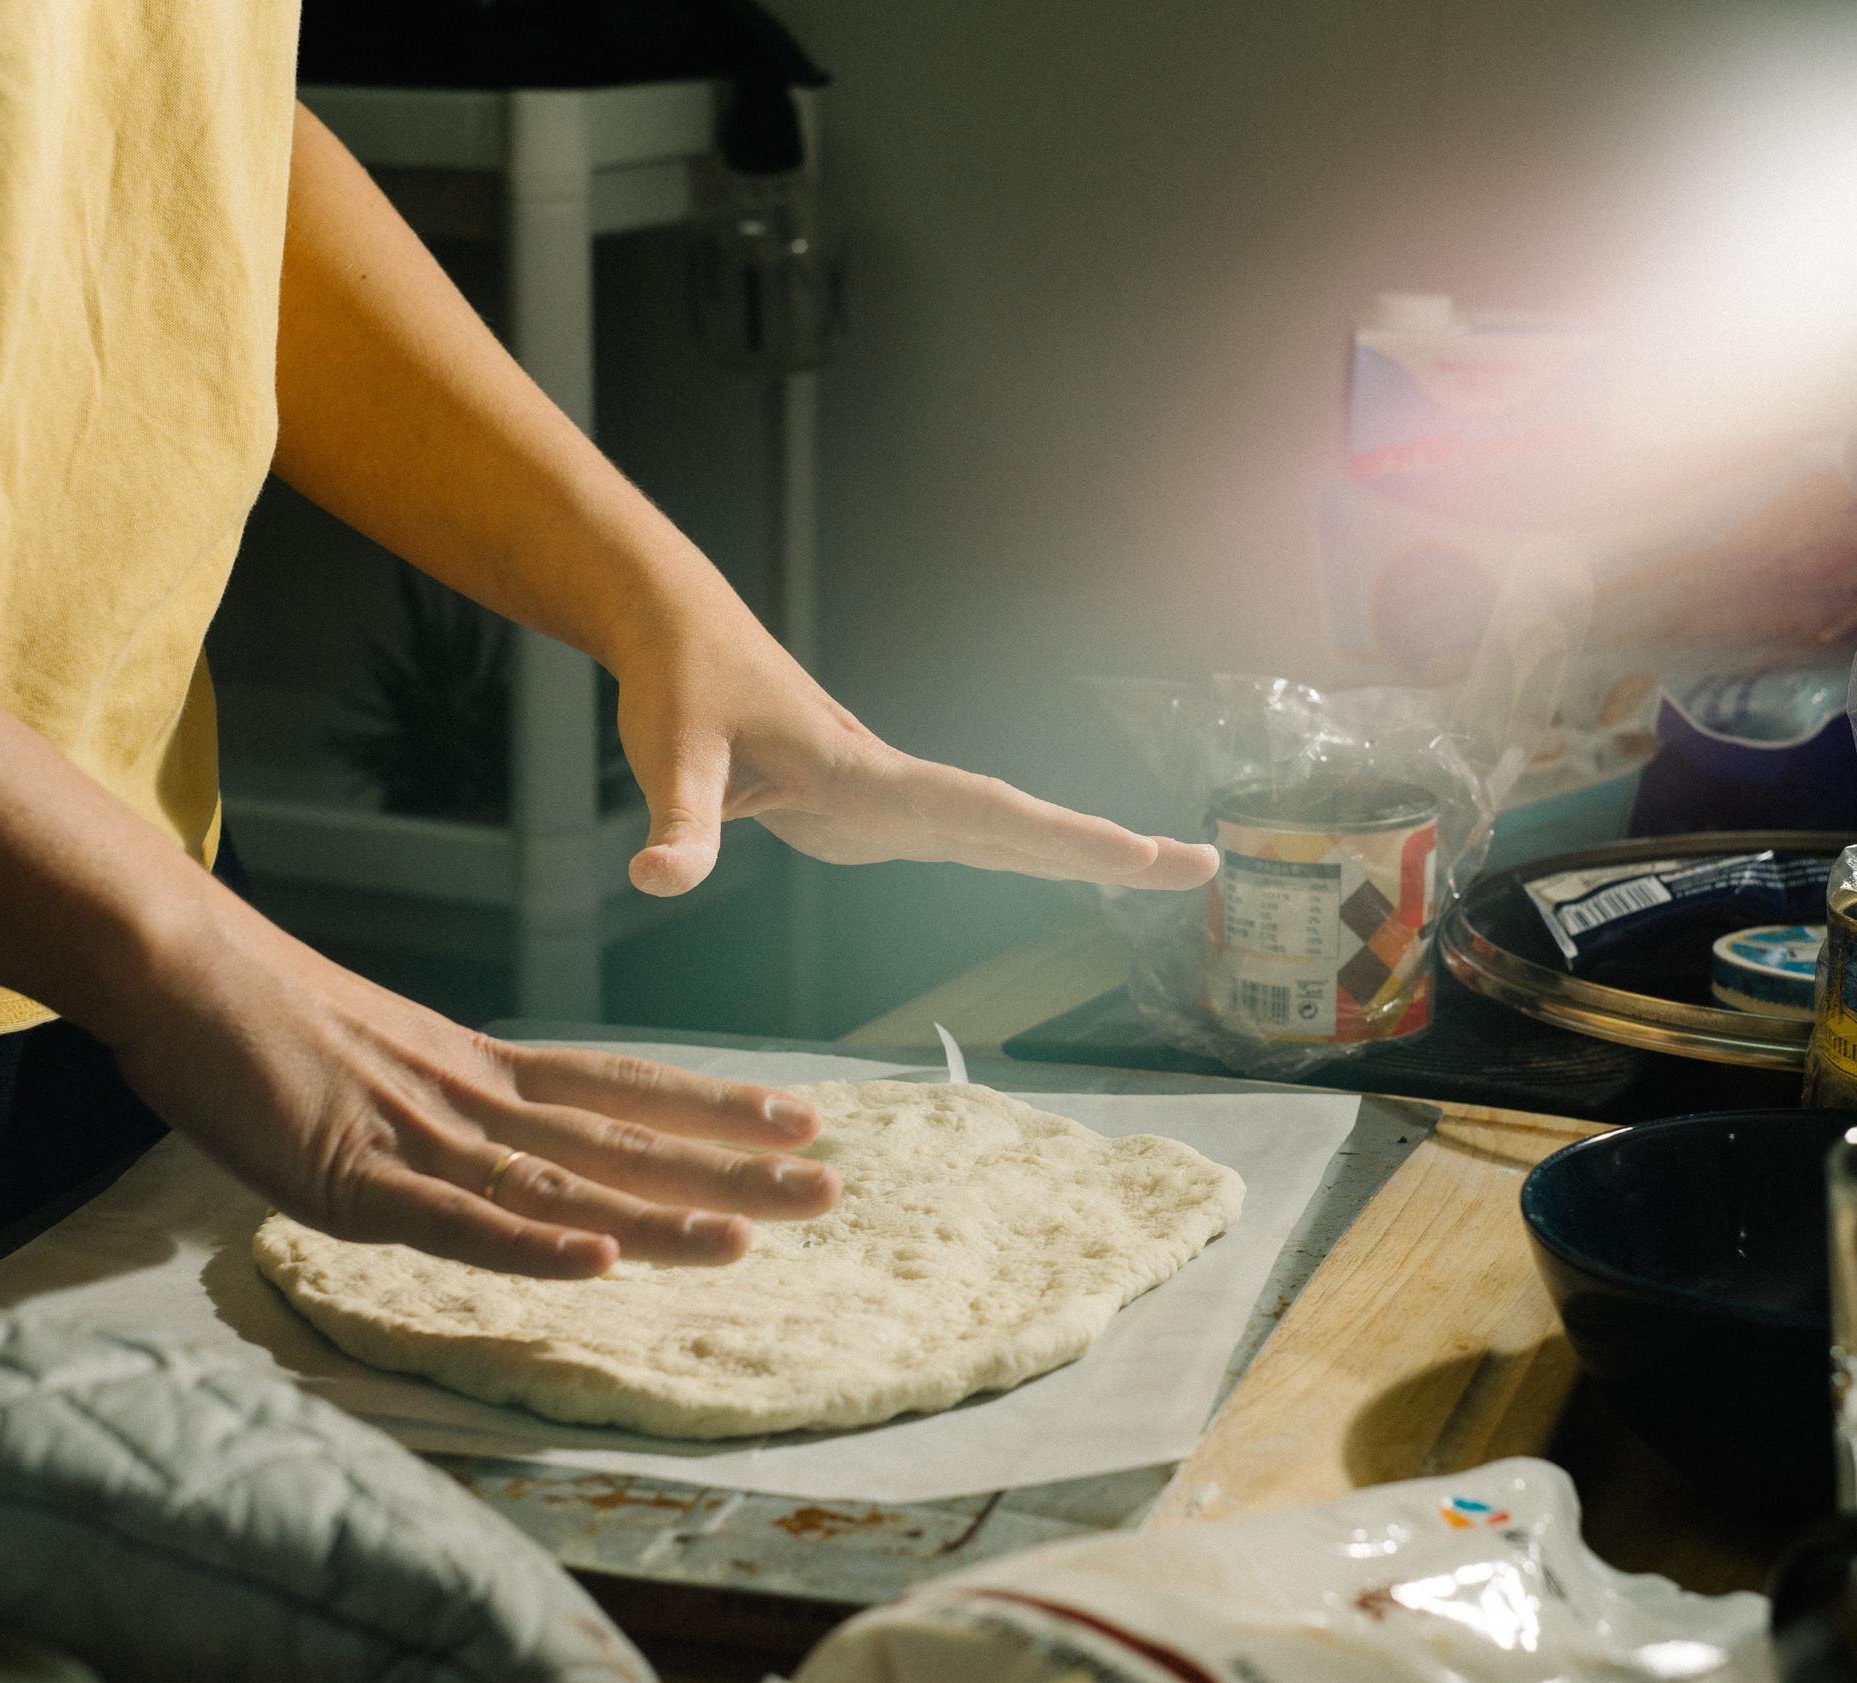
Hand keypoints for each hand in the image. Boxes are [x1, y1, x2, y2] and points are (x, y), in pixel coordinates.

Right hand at [104, 895, 840, 1279]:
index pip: (627, 1089)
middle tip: (829, 1184)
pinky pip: (456, 1223)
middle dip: (729, 1167)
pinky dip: (529, 1246)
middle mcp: (476, 1100)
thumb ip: (451, 1116)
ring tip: (748, 1235)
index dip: (717, 1106)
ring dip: (658, 1214)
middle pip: (623, 1139)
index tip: (803, 1117)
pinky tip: (598, 1263)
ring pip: (562, 1185)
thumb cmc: (271, 1019)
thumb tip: (503, 1158)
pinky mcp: (355, 1180)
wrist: (178, 969)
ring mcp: (421, 1140)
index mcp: (486, 1071)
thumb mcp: (385, 1067)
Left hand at [614, 597, 1217, 898]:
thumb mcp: (671, 754)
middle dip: (1108, 850)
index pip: (982, 813)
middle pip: (1018, 823)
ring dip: (1079, 852)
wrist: (678, 628)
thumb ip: (678, 825)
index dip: (1064, 840)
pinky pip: (965, 835)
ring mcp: (889, 799)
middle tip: (1199, 870)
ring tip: (1166, 871)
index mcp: (864, 775)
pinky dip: (1025, 853)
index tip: (1140, 854)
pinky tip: (1060, 870)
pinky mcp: (870, 810)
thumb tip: (657, 880)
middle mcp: (892, 787)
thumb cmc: (678, 685)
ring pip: (1000, 828)